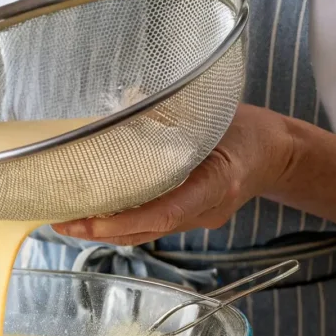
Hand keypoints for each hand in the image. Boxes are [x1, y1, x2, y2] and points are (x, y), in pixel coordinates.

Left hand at [53, 104, 295, 245]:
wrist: (275, 153)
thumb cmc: (245, 127)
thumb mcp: (211, 112)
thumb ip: (170, 113)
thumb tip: (126, 102)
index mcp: (217, 182)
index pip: (168, 211)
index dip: (127, 221)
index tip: (90, 222)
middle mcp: (206, 208)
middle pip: (149, 230)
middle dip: (102, 231)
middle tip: (60, 223)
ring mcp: (199, 219)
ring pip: (147, 233)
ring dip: (106, 231)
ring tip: (67, 222)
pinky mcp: (190, 218)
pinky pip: (153, 226)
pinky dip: (122, 223)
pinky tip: (94, 215)